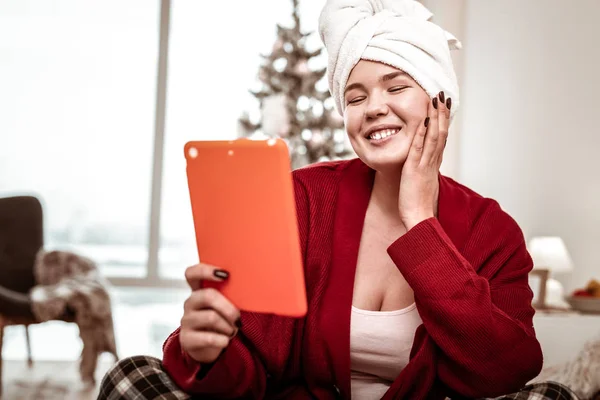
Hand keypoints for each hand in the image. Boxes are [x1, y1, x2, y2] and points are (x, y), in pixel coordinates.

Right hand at [180, 263, 240, 362]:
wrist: (209, 348)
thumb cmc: (222, 321)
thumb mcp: (225, 305)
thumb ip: (231, 294)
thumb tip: (255, 286)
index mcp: (199, 290)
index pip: (192, 273)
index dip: (205, 270)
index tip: (225, 275)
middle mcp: (190, 303)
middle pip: (207, 295)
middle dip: (228, 307)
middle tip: (238, 318)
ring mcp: (186, 320)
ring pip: (211, 317)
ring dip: (228, 326)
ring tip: (232, 331)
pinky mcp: (187, 339)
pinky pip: (208, 338)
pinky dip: (222, 340)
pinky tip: (225, 341)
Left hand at [398, 92, 450, 229]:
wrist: (419, 219)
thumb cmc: (418, 205)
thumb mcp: (422, 183)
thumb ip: (424, 172)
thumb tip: (423, 167)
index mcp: (434, 164)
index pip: (441, 138)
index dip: (443, 122)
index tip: (443, 107)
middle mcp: (432, 162)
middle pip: (441, 133)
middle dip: (441, 114)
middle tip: (442, 96)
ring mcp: (425, 165)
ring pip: (434, 136)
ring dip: (435, 117)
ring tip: (436, 100)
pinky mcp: (415, 169)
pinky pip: (420, 147)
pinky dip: (422, 132)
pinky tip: (423, 119)